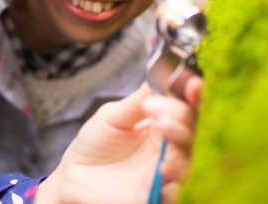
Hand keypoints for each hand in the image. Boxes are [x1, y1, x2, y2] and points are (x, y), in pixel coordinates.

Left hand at [35, 77, 201, 203]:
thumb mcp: (114, 115)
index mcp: (161, 122)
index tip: (191, 83)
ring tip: (163, 122)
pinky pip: (177, 186)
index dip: (192, 93)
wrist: (75, 175)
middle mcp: (169, 146)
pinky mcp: (160, 194)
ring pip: (189, 155)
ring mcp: (166, 170)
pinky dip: (174, 172)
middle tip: (162, 104)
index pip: (185, 105)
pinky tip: (163, 162)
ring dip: (180, 136)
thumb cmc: (94, 144)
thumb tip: (159, 75)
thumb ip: (138, 100)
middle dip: (184, 112)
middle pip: (192, 128)